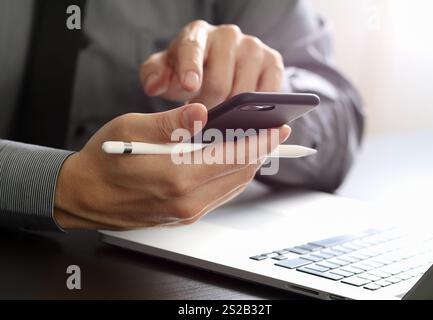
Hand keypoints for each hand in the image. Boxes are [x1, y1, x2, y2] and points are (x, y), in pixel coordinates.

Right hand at [54, 103, 290, 229]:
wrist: (84, 196)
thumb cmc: (104, 159)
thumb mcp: (132, 129)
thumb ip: (171, 122)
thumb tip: (201, 112)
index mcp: (176, 174)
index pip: (233, 155)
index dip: (260, 141)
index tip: (279, 129)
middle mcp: (187, 199)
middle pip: (239, 173)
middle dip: (261, 151)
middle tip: (275, 133)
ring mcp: (187, 212)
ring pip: (233, 185)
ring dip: (249, 164)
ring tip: (259, 144)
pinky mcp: (185, 216)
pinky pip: (220, 195)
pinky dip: (233, 176)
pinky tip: (235, 161)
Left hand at [140, 20, 284, 107]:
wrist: (214, 68)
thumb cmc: (186, 72)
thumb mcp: (164, 72)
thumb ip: (153, 76)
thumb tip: (154, 86)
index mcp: (197, 34)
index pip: (192, 49)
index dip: (191, 69)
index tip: (189, 87)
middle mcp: (228, 35)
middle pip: (220, 81)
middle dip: (209, 108)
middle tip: (202, 121)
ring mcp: (254, 48)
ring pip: (245, 91)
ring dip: (232, 112)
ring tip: (222, 118)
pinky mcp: (274, 63)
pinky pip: (269, 92)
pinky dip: (258, 109)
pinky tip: (246, 115)